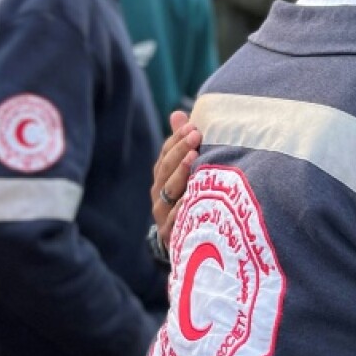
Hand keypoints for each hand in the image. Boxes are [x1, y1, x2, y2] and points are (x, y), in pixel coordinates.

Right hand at [151, 111, 200, 245]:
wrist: (187, 241)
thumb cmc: (190, 198)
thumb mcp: (187, 171)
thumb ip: (182, 145)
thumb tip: (178, 114)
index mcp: (162, 176)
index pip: (166, 154)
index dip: (177, 139)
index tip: (192, 126)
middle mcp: (159, 193)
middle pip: (166, 170)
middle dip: (180, 151)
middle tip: (196, 135)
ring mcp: (163, 213)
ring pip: (169, 191)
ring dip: (181, 174)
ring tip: (194, 159)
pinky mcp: (172, 233)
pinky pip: (176, 220)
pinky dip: (183, 209)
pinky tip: (193, 198)